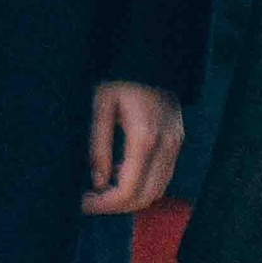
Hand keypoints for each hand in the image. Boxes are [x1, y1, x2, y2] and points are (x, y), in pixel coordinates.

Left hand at [84, 79, 182, 214]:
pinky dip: (143, 185)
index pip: (127, 191)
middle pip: (145, 198)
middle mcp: (166, 146)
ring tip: (104, 187)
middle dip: (116, 206)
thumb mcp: (101, 107)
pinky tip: (122, 173)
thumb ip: (99, 147)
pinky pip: (163, 177)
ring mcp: (176, 145)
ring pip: (157, 191)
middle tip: (91, 198)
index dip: (104, 204)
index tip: (83, 202)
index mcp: (144, 138)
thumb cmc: (121, 78)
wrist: (153, 56)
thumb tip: (98, 182)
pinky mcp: (178, 142)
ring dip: (131, 198)